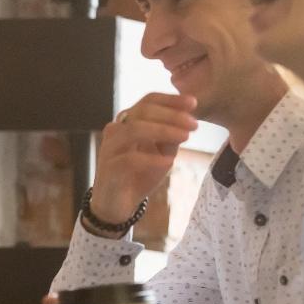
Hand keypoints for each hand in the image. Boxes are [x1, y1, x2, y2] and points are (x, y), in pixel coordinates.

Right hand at [87, 94, 196, 236]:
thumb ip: (171, 136)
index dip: (171, 99)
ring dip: (163, 130)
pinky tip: (169, 161)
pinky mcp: (108, 168)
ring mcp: (110, 147)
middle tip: (194, 124)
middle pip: (142, 110)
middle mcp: (117, 129)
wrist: (117, 204)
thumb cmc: (139, 175)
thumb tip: (188, 118)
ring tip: (185, 137)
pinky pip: (130, 158)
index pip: (148, 100)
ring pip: (135, 129)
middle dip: (171, 115)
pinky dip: (151, 158)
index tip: (194, 103)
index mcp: (128, 122)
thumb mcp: (162, 153)